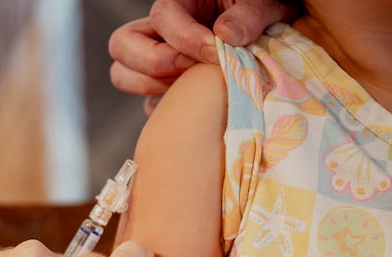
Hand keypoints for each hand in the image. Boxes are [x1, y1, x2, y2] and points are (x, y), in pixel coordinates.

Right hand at [109, 0, 297, 106]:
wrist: (269, 34)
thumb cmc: (263, 13)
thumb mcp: (265, 4)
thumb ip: (250, 15)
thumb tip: (225, 37)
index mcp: (180, 4)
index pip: (163, 17)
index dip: (185, 39)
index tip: (215, 54)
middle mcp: (159, 33)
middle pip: (122, 44)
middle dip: (152, 62)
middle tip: (188, 71)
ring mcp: (158, 63)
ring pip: (122, 74)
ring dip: (147, 86)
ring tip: (186, 89)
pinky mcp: (167, 89)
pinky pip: (147, 103)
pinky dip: (162, 110)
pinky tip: (193, 109)